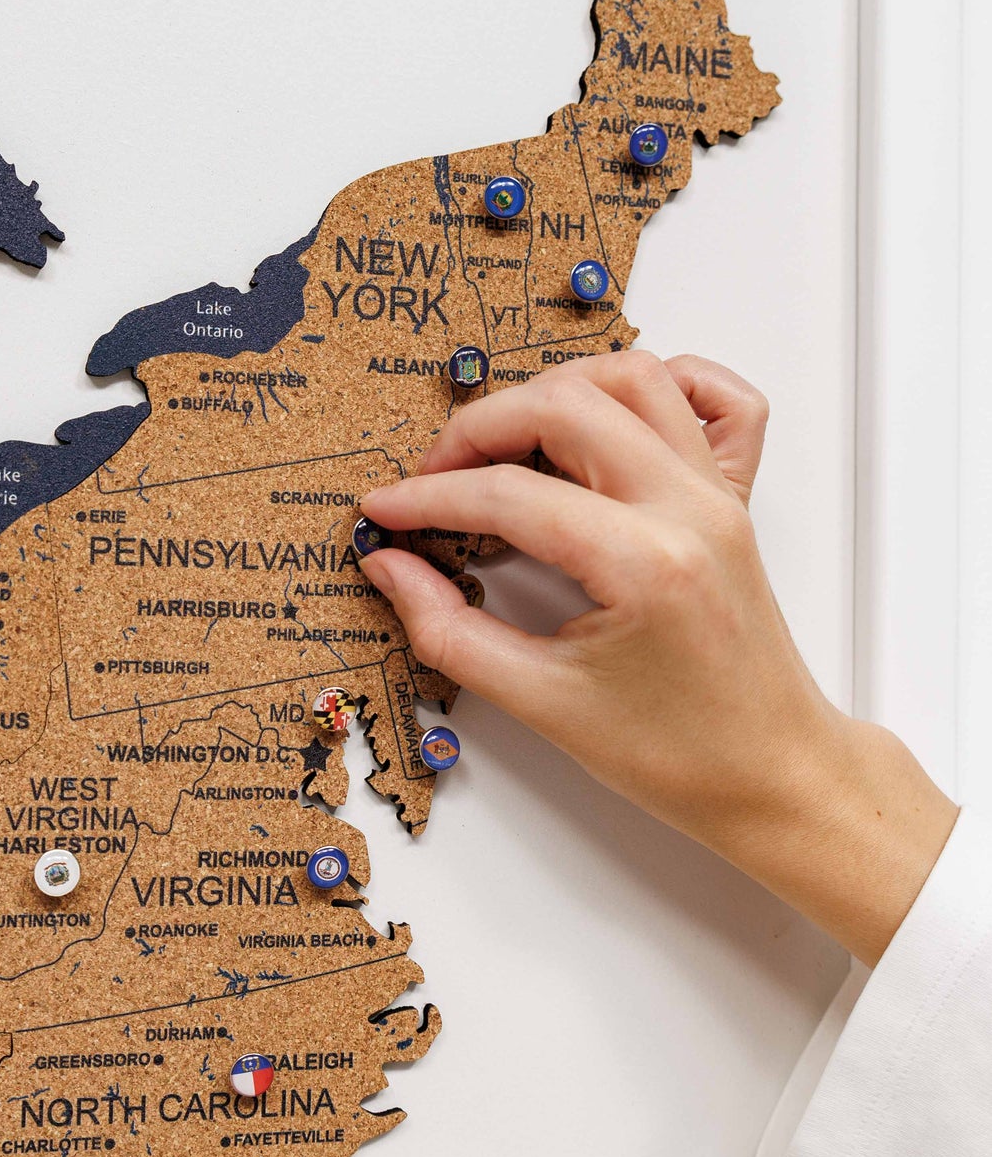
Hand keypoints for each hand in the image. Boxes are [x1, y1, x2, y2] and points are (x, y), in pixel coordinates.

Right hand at [358, 351, 955, 964]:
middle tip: (430, 479)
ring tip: (503, 445)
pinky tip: (607, 419)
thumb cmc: (676, 754)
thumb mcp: (542, 703)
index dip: (427, 498)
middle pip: (567, 406)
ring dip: (554, 393)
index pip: (509, 495)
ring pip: (633, 379)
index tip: (383, 510)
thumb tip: (390, 568)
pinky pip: (716, 400)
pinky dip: (660, 384)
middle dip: (479, 429)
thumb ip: (450, 630)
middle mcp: (689, 509)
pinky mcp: (733, 499)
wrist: (773, 776)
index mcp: (645, 564)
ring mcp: (717, 495)